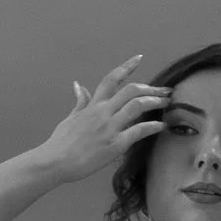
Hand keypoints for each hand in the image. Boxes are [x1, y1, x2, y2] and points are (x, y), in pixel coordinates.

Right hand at [38, 60, 166, 184]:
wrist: (54, 162)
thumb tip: (78, 85)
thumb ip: (80, 102)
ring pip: (138, 105)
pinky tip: (161, 126)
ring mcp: (109, 127)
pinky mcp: (115, 144)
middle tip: (165, 91)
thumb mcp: (70, 118)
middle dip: (151, 89)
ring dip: (155, 102)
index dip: (126, 66)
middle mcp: (102, 112)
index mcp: (93, 105)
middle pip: (132, 90)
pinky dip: (153, 126)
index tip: (139, 58)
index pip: (111, 79)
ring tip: (166, 104)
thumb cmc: (60, 142)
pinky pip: (139, 130)